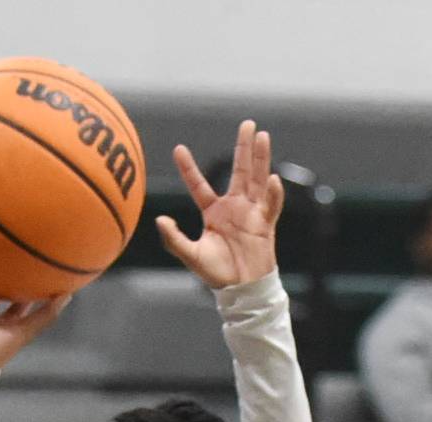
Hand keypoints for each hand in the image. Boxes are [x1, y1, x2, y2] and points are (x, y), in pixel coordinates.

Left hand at [157, 119, 283, 289]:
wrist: (241, 288)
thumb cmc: (217, 273)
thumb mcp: (191, 255)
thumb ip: (174, 239)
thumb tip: (160, 220)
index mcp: (214, 212)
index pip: (199, 185)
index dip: (188, 168)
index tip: (178, 149)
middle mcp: (234, 206)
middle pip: (240, 170)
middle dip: (243, 147)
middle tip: (247, 124)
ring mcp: (251, 212)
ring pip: (257, 179)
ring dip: (261, 158)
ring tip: (262, 136)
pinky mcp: (265, 223)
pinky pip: (270, 205)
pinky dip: (272, 193)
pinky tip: (272, 179)